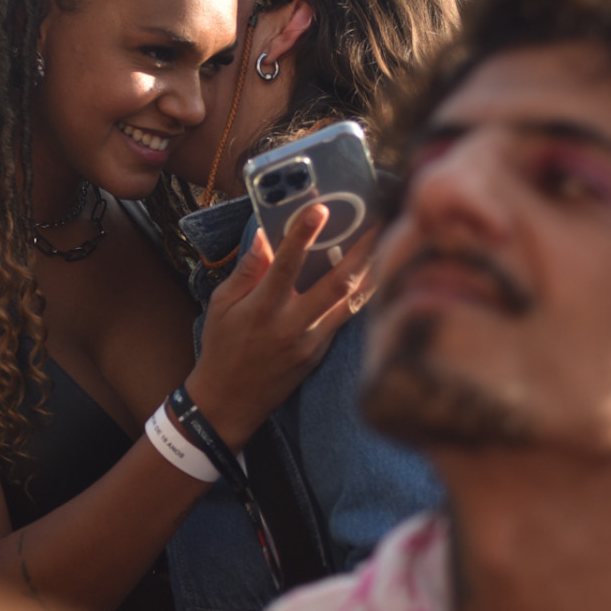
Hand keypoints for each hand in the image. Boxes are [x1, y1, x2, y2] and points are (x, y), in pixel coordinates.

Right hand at [183, 205, 379, 448]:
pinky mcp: (320, 353)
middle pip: (336, 282)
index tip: (320, 208)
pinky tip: (375, 276)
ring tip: (389, 241)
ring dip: (372, 270)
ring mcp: (311, 341)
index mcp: (262, 308)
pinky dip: (361, 295)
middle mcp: (291, 324)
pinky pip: (346, 319)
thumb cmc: (222, 347)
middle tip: (381, 220)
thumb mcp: (221, 305)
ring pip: (351, 302)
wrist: (229, 402)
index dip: (303, 234)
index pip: (286, 264)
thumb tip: (262, 236)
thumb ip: (246, 270)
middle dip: (361, 249)